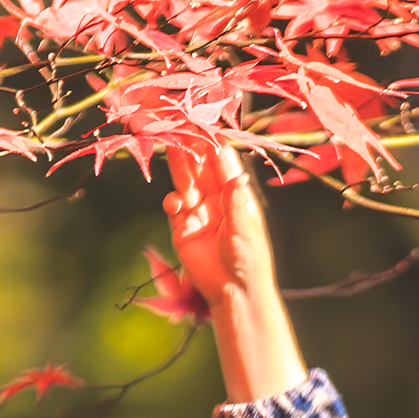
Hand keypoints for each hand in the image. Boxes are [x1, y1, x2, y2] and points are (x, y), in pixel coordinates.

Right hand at [163, 140, 272, 311]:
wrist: (234, 291)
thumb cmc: (248, 259)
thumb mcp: (244, 228)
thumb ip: (235, 202)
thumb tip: (237, 175)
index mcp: (236, 194)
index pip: (223, 162)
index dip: (213, 144)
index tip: (203, 125)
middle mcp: (216, 198)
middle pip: (201, 166)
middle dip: (191, 148)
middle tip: (179, 127)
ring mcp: (198, 211)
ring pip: (185, 181)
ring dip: (178, 165)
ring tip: (170, 146)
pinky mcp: (182, 228)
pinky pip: (174, 206)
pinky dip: (172, 200)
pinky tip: (176, 201)